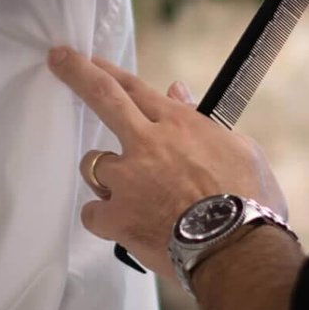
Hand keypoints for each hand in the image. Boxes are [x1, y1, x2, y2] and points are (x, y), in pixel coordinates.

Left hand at [49, 47, 285, 278]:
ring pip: (93, 165)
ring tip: (133, 196)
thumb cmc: (249, 202)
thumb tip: (178, 92)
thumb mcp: (240, 150)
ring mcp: (127, 180)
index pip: (135, 88)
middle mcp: (147, 144)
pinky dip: (104, 218)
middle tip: (59, 59)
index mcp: (178, 125)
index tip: (89, 59)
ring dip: (106, 176)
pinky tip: (122, 225)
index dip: (109, 71)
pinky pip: (93, 212)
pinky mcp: (116, 216)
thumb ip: (202, 120)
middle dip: (77, 73)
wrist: (237, 250)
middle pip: (103, 97)